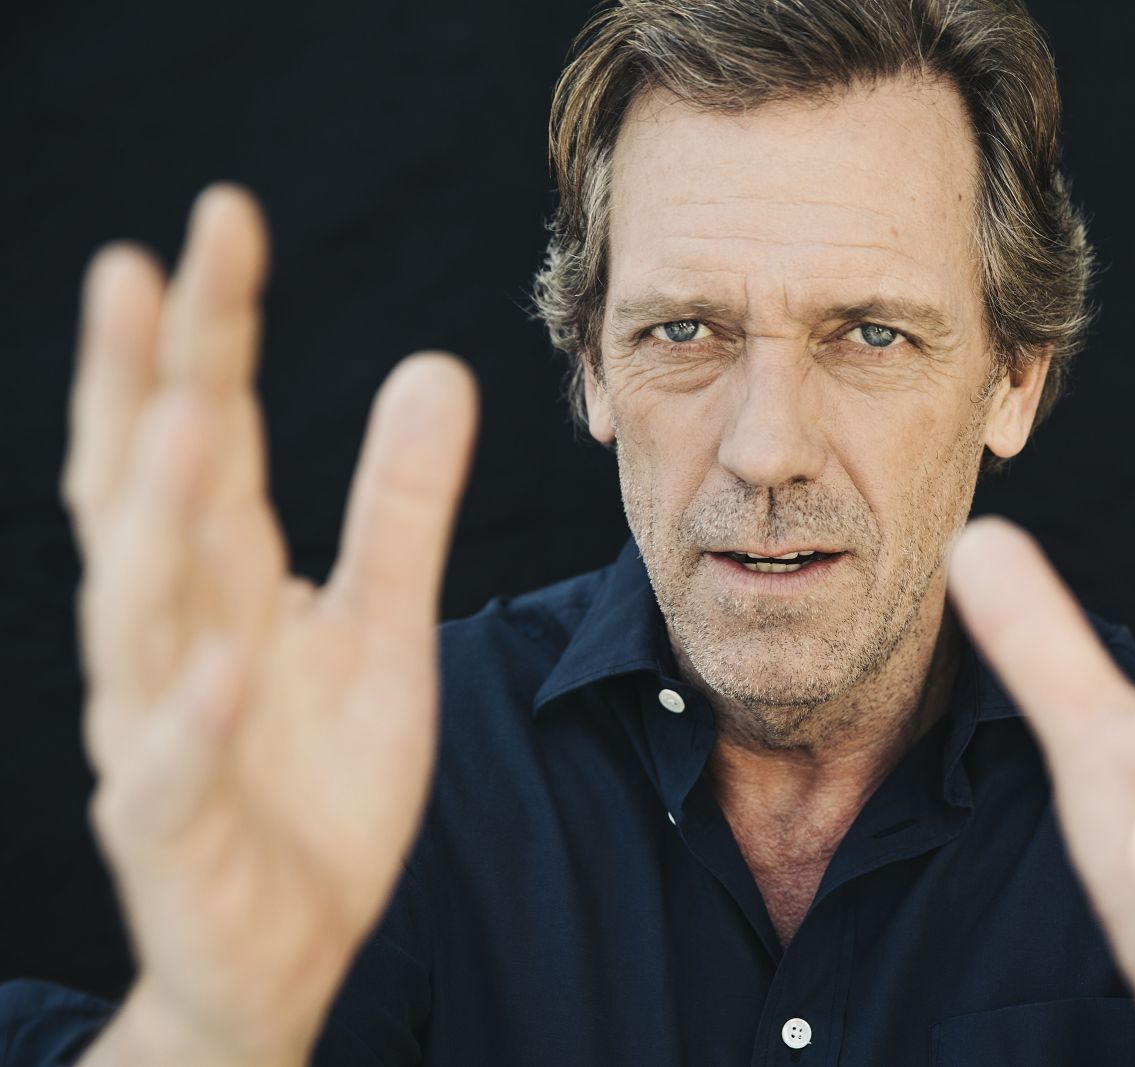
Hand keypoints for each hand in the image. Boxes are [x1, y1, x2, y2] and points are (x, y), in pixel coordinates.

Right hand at [63, 185, 476, 1064]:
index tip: (222, 220)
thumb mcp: (382, 625)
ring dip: (154, 521)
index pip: (208, 433)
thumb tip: (435, 365)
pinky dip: (195, 718)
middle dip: (142, 383)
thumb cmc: (320, 776)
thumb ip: (401, 506)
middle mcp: (173, 637)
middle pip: (144, 494)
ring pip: (137, 618)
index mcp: (222, 580)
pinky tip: (229, 661)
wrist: (286, 944)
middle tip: (146, 266)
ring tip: (184, 419)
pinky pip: (175, 773)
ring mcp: (161, 732)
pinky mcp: (178, 832)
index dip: (208, 332)